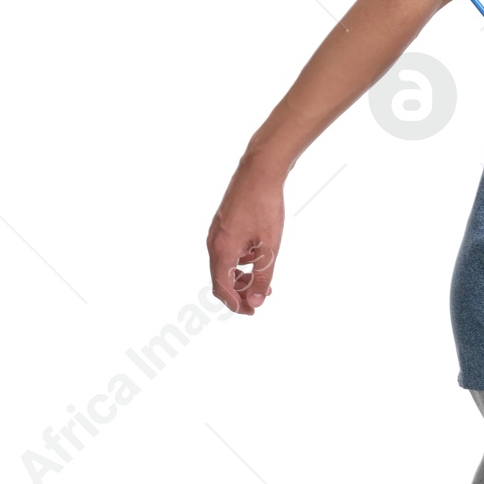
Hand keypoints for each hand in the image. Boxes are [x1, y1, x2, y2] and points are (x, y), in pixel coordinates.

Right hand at [207, 156, 284, 313]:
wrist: (259, 171)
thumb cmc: (264, 206)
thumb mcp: (269, 247)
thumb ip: (263, 276)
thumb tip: (257, 302)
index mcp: (222, 250)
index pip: (222, 288)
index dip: (236, 304)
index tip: (252, 312)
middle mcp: (213, 243)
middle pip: (220, 279)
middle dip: (239, 294)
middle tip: (259, 302)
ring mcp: (216, 233)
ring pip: (223, 266)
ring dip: (240, 279)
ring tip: (263, 283)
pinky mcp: (223, 225)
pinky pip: (226, 252)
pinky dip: (239, 263)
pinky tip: (256, 261)